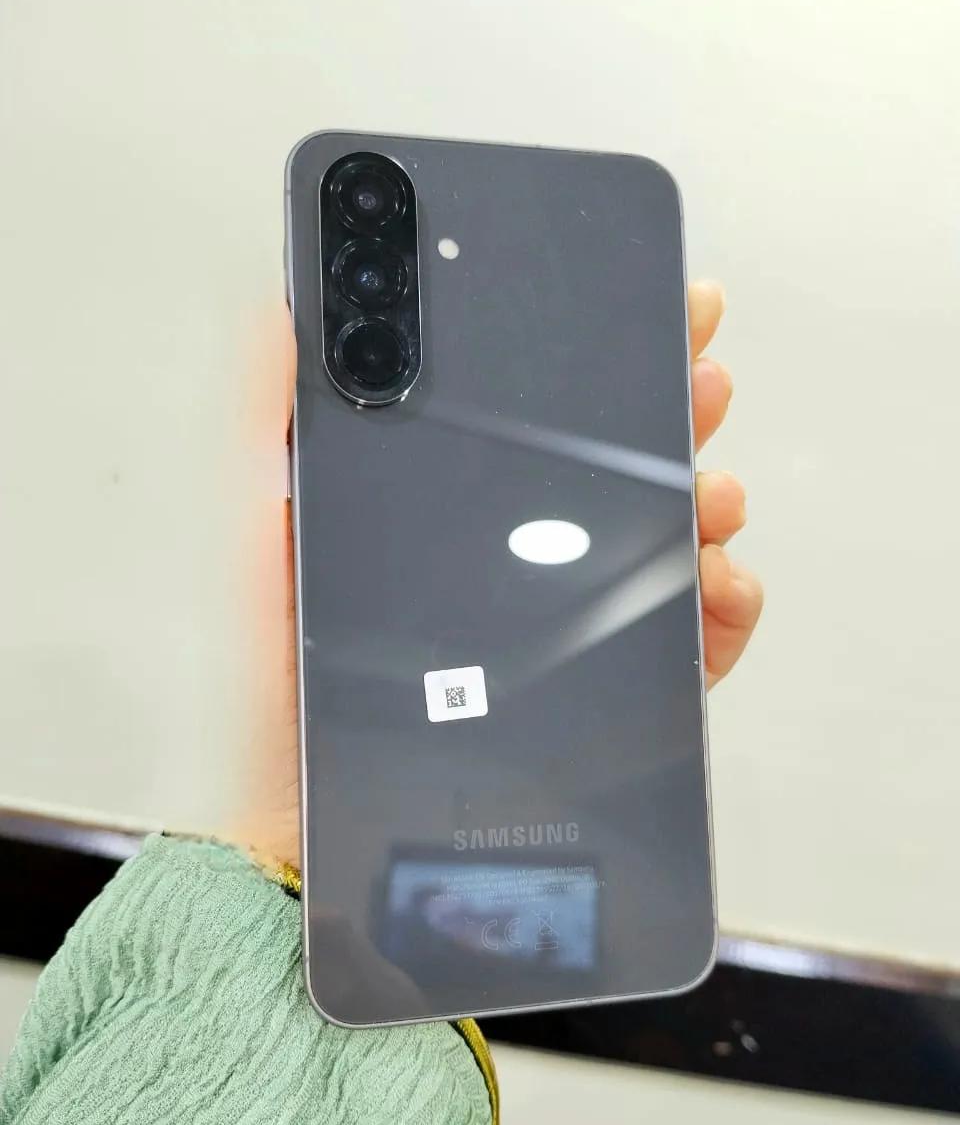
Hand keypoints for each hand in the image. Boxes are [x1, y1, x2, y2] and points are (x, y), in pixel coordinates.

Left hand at [230, 282, 761, 868]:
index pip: (543, 418)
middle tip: (704, 373)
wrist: (323, 817)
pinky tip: (717, 585)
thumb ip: (269, 434)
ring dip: (707, 502)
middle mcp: (524, 559)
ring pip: (670, 543)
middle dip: (677, 410)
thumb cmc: (289, 681)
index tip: (658, 307)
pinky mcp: (608, 693)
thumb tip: (280, 319)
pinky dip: (722, 608)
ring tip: (712, 492)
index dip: (605, 358)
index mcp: (460, 510)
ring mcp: (575, 623)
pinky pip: (692, 641)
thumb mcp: (268, 544)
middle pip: (623, 467)